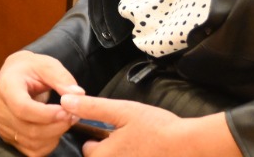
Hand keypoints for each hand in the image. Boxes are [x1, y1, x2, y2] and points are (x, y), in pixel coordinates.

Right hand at [0, 51, 84, 155]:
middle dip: (57, 125)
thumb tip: (78, 95)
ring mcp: (1, 125)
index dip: (46, 114)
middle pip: (29, 129)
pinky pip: (31, 150)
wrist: (14, 75)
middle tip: (73, 115)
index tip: (66, 111)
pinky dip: (48, 144)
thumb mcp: (47, 65)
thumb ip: (62, 79)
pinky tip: (54, 129)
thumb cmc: (31, 68)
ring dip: (55, 135)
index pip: (22, 108)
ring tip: (65, 120)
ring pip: (32, 142)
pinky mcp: (7, 137)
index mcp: (7, 86)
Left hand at [59, 94, 242, 156]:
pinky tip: (145, 150)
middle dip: (108, 150)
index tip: (111, 129)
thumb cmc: (155, 127)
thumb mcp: (122, 111)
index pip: (88, 149)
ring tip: (137, 143)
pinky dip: (135, 155)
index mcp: (104, 156)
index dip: (96, 137)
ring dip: (122, 152)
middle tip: (126, 136)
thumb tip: (65, 101)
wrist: (187, 146)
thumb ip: (92, 108)